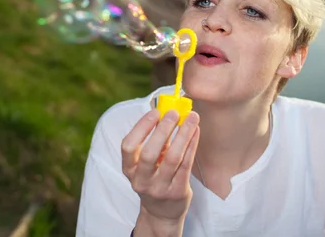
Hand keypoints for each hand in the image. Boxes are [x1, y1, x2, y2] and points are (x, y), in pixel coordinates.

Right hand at [122, 109, 199, 230]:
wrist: (162, 213)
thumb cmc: (154, 179)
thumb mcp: (146, 164)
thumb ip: (153, 140)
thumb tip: (165, 111)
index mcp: (129, 170)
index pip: (128, 147)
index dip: (141, 128)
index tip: (155, 112)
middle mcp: (141, 181)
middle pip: (150, 153)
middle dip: (162, 130)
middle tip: (174, 112)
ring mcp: (159, 188)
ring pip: (172, 158)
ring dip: (183, 134)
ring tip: (192, 117)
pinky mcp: (177, 192)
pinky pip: (186, 165)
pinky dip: (192, 145)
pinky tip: (196, 131)